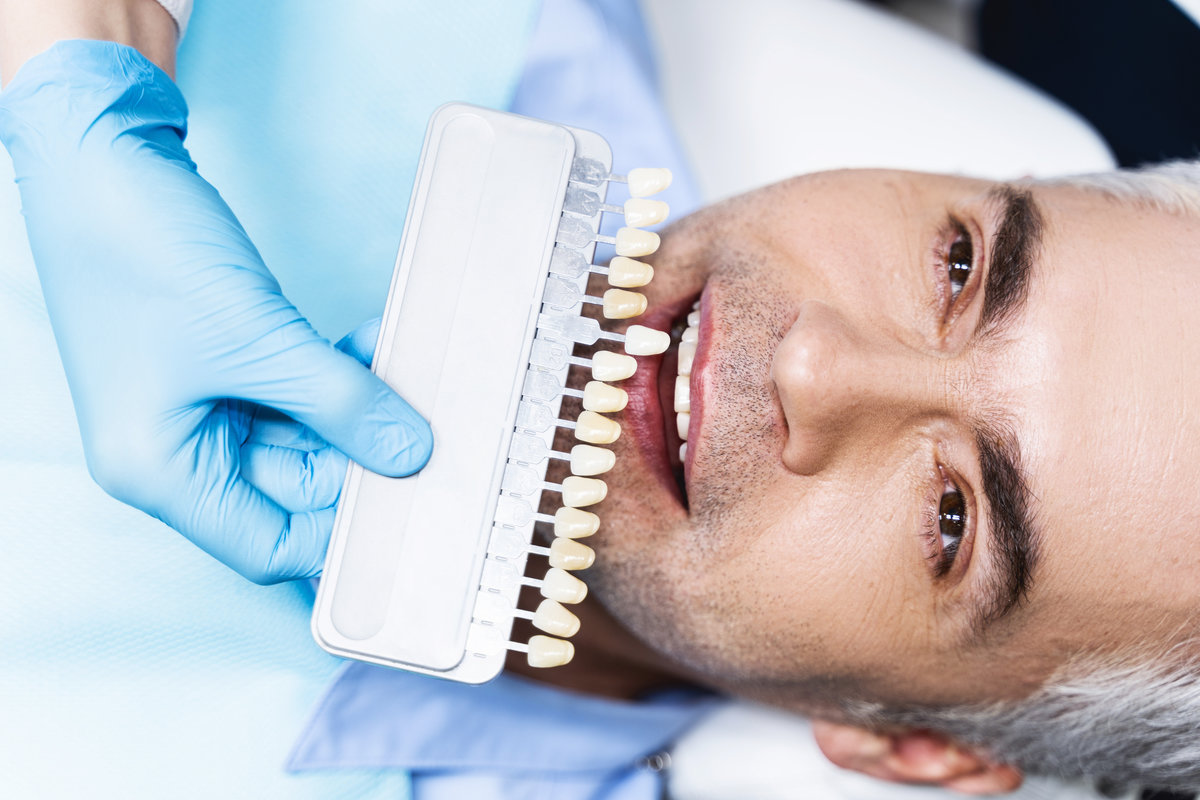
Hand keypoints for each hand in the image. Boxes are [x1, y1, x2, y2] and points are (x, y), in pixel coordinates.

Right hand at [0, 41, 431, 582]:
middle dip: (360, 457)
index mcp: (156, 469)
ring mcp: (197, 404)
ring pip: (301, 434)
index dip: (339, 537)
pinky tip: (372, 344)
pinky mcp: (220, 362)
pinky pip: (293, 387)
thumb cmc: (138, 247)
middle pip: (292, 490)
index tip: (410, 508)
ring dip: (354, 406)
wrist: (98, 152)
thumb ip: (339, 401)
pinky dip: (333, 372)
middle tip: (427, 433)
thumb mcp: (256, 338)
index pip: (266, 545)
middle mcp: (173, 450)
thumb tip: (409, 452)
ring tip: (405, 374)